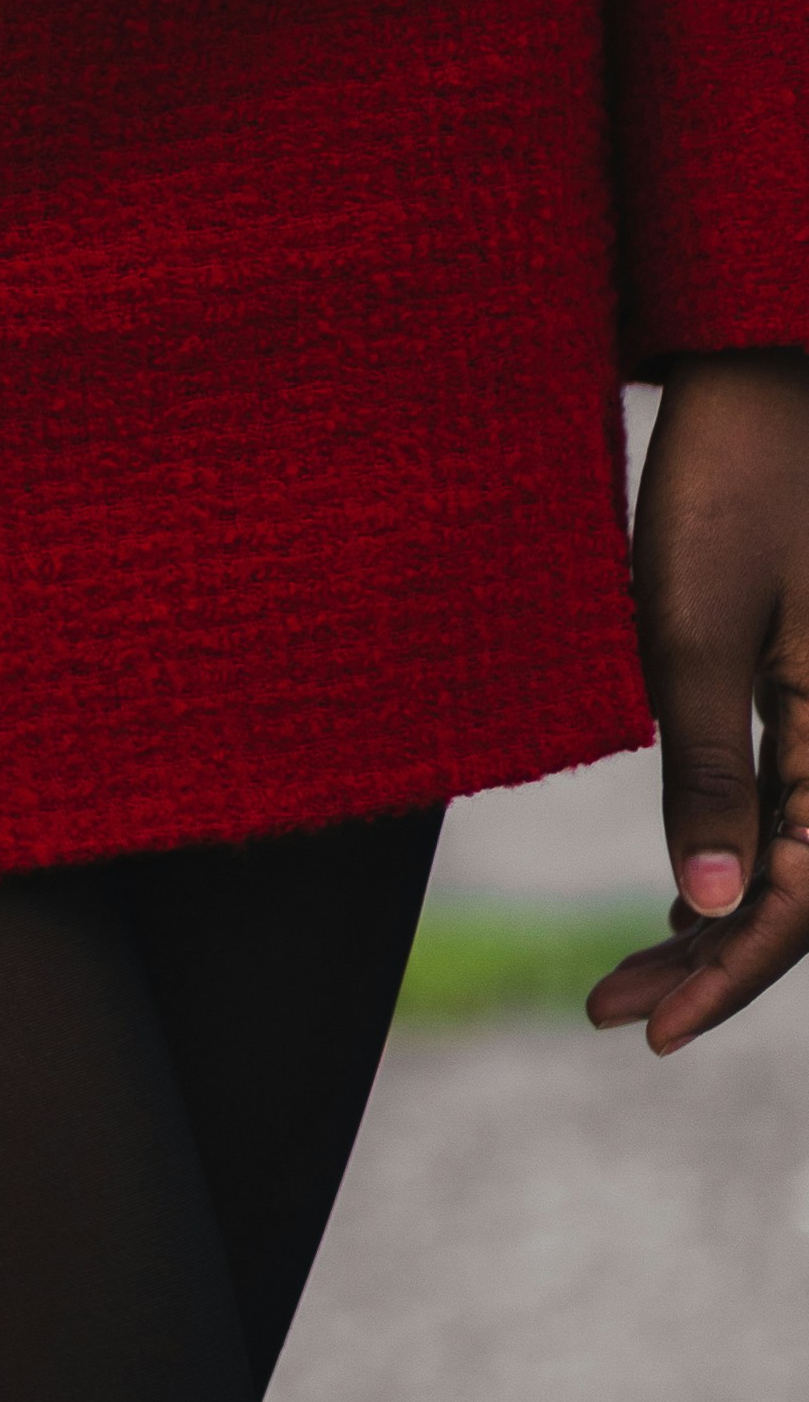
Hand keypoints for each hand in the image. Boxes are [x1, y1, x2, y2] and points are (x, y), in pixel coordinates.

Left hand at [590, 351, 808, 1053]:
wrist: (769, 370)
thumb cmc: (728, 480)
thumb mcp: (692, 629)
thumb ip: (707, 769)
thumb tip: (710, 903)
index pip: (802, 904)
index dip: (728, 977)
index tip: (645, 1032)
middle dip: (717, 964)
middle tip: (612, 1011)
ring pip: (805, 854)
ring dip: (726, 919)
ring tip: (630, 972)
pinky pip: (804, 804)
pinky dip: (744, 858)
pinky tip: (687, 894)